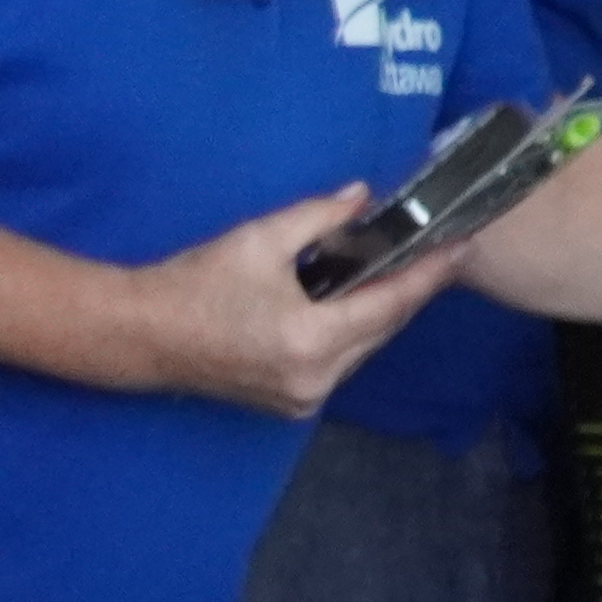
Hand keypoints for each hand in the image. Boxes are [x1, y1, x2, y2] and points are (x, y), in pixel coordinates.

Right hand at [107, 188, 444, 415]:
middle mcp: (317, 376)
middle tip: (432, 256)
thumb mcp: (258, 240)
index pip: (392, 303)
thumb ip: (318, 218)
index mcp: (312, 337)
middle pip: (384, 329)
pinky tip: (347, 309)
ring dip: (378, 314)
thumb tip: (363, 198)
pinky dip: (350, 335)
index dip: (430, 275)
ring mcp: (304, 396)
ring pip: (364, 349)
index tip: (461, 249)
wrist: (139, 335)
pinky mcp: (291, 403)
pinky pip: (340, 363)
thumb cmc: (193, 284)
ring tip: (390, 277)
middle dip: (407, 292)